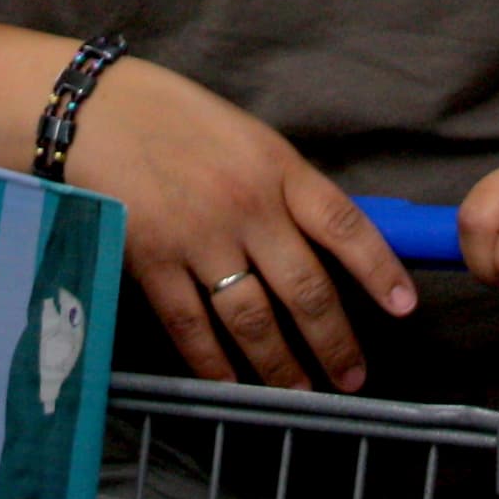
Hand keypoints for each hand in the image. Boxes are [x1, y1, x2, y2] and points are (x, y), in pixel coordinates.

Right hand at [65, 59, 415, 392]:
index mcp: (278, 167)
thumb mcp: (245, 135)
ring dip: (282, 363)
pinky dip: (213, 362)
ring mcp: (198, 237)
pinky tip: (231, 383)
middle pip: (306, 288)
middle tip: (353, 377)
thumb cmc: (173, 116)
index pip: (346, 226)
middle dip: (335, 341)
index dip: (381, 271)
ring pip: (253, 319)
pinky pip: (191, 325)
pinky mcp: (152, 261)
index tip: (405, 308)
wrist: (93, 108)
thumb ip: (283, 185)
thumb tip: (325, 239)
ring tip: (302, 391)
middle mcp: (247, 205)